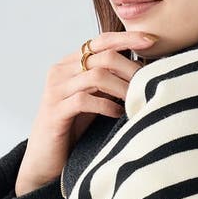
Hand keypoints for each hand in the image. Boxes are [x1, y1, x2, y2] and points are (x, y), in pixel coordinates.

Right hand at [14, 31, 157, 196]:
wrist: (45, 160)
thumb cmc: (75, 128)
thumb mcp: (95, 98)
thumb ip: (111, 81)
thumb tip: (147, 70)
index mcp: (70, 64)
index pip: (101, 41)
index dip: (127, 38)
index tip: (152, 41)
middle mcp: (60, 72)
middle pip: (102, 56)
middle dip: (131, 69)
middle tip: (149, 84)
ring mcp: (55, 91)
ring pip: (96, 76)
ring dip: (122, 88)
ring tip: (137, 101)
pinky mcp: (55, 112)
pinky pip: (84, 101)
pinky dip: (107, 106)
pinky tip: (119, 114)